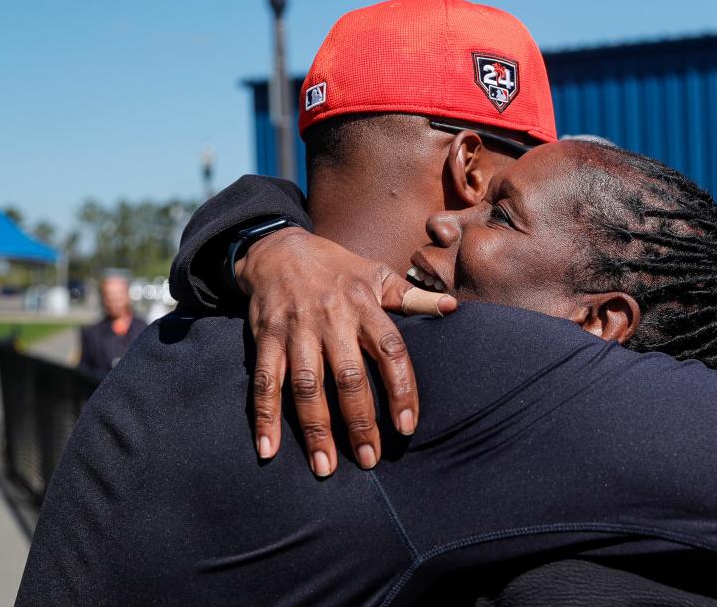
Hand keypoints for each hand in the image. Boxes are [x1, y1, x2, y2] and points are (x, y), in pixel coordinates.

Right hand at [235, 227, 455, 475]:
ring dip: (316, 429)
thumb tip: (452, 308)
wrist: (276, 249)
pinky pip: (265, 382)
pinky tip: (268, 449)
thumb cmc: (335, 268)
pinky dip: (264, 417)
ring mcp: (296, 330)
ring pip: (307, 386)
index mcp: (364, 305)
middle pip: (349, 377)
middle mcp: (331, 318)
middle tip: (370, 460)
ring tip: (326, 467)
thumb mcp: (376, 274)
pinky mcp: (265, 339)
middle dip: (360, 422)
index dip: (401, 390)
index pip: (391, 351)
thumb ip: (411, 298)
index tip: (407, 426)